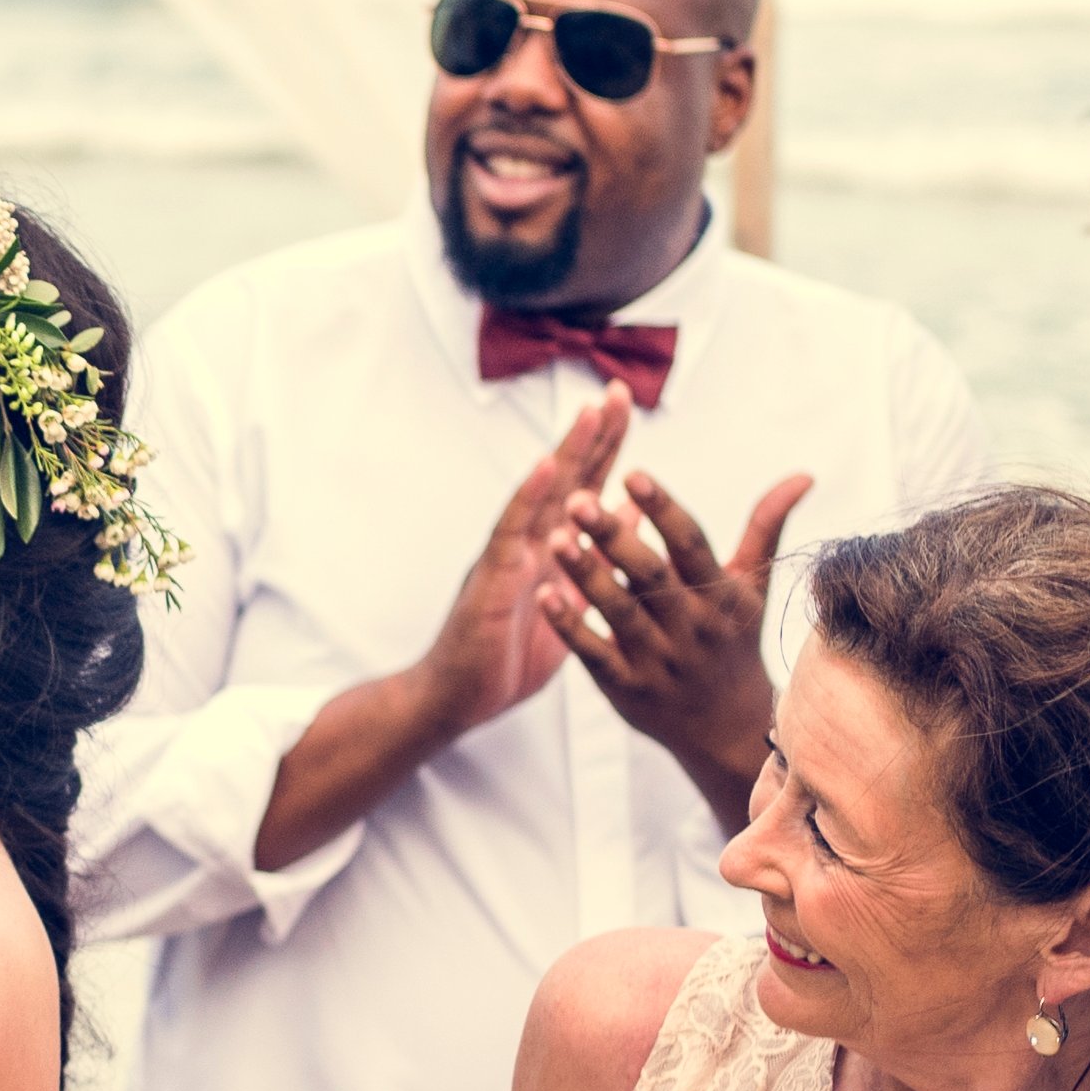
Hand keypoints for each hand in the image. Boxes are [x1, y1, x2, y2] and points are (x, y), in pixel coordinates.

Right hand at [415, 393, 631, 737]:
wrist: (459, 699)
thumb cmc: (508, 656)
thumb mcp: (570, 606)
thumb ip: (595, 564)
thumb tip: (630, 523)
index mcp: (551, 550)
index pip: (585, 488)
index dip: (607, 447)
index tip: (627, 407)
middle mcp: (529, 543)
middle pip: (567, 478)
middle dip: (594, 435)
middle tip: (618, 391)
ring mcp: (509, 556)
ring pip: (542, 495)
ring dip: (567, 452)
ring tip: (591, 414)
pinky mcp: (491, 579)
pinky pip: (512, 533)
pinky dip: (529, 497)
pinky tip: (547, 468)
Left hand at [550, 465, 813, 823]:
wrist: (728, 728)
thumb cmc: (734, 640)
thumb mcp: (752, 586)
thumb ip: (766, 526)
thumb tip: (803, 474)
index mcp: (720, 595)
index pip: (690, 544)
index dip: (663, 508)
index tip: (633, 473)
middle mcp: (691, 626)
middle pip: (650, 576)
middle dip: (614, 536)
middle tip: (578, 499)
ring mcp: (658, 659)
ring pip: (619, 612)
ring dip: (585, 575)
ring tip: (553, 537)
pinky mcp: (627, 687)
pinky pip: (594, 653)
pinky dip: (570, 625)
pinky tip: (543, 594)